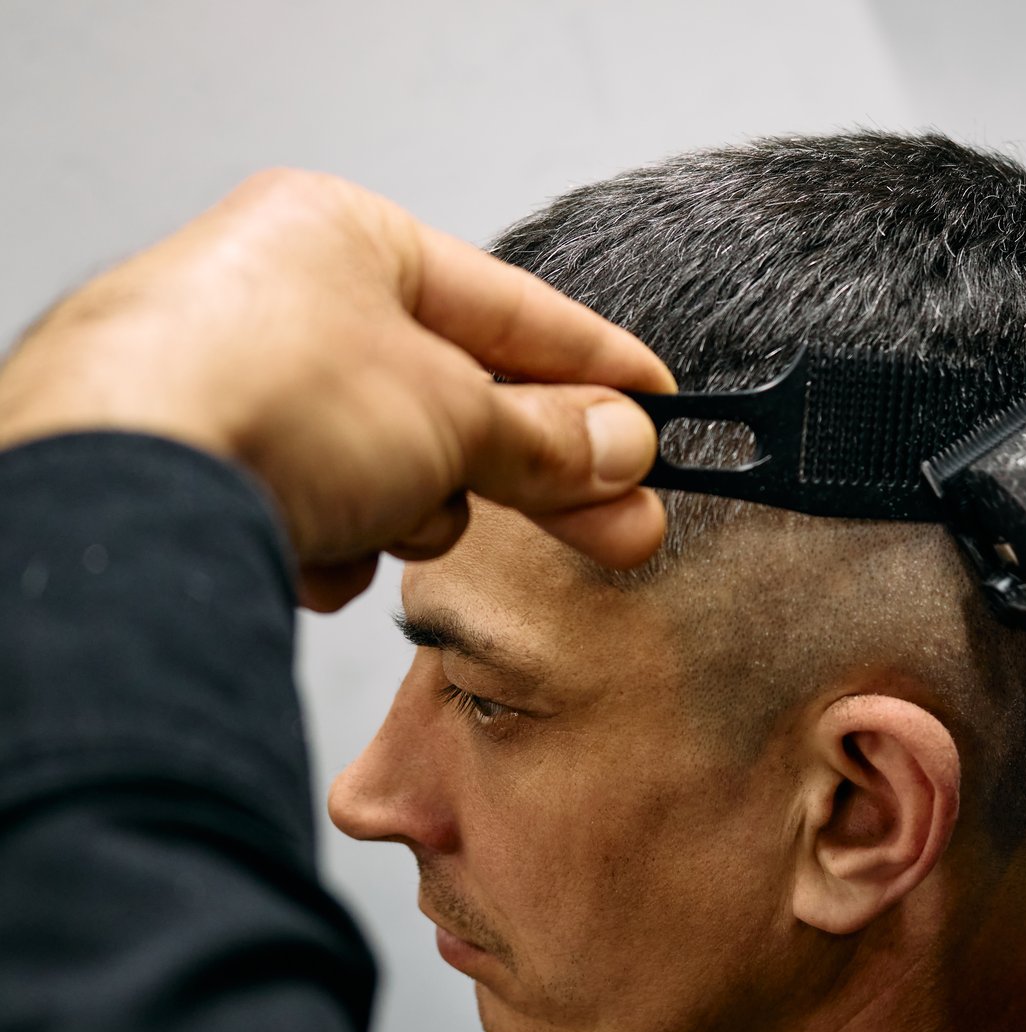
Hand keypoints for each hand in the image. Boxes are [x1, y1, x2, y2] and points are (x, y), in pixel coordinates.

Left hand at [0, 169, 674, 609]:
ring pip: (385, 459)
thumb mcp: (455, 414)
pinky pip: (313, 503)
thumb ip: (548, 437)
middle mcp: (279, 295)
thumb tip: (626, 448)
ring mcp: (228, 380)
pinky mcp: (191, 464)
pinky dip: (332, 538)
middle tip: (621, 526)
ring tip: (393, 523)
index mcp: (344, 236)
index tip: (662, 410)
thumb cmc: (264, 400)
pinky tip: (316, 552)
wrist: (115, 495)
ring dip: (412, 509)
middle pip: (452, 393)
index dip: (599, 366)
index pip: (513, 308)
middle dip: (532, 470)